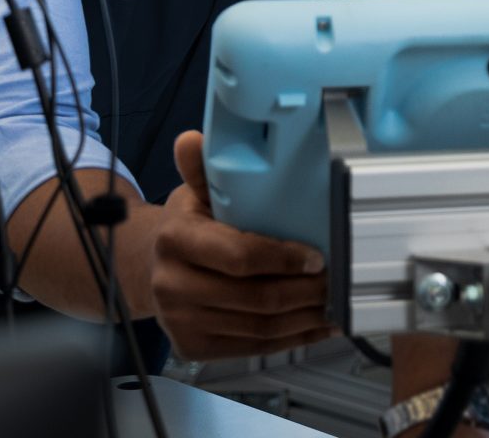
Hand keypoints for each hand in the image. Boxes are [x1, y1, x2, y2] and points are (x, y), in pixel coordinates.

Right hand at [152, 130, 335, 358]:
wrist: (152, 268)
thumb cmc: (187, 225)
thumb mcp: (194, 193)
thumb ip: (202, 169)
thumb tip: (192, 139)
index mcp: (175, 240)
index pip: (238, 255)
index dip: (282, 259)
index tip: (317, 256)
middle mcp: (173, 285)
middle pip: (253, 297)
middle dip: (303, 291)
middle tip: (337, 279)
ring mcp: (181, 322)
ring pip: (257, 328)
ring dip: (303, 319)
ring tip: (334, 304)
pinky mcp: (193, 348)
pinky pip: (251, 349)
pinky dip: (289, 340)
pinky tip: (314, 327)